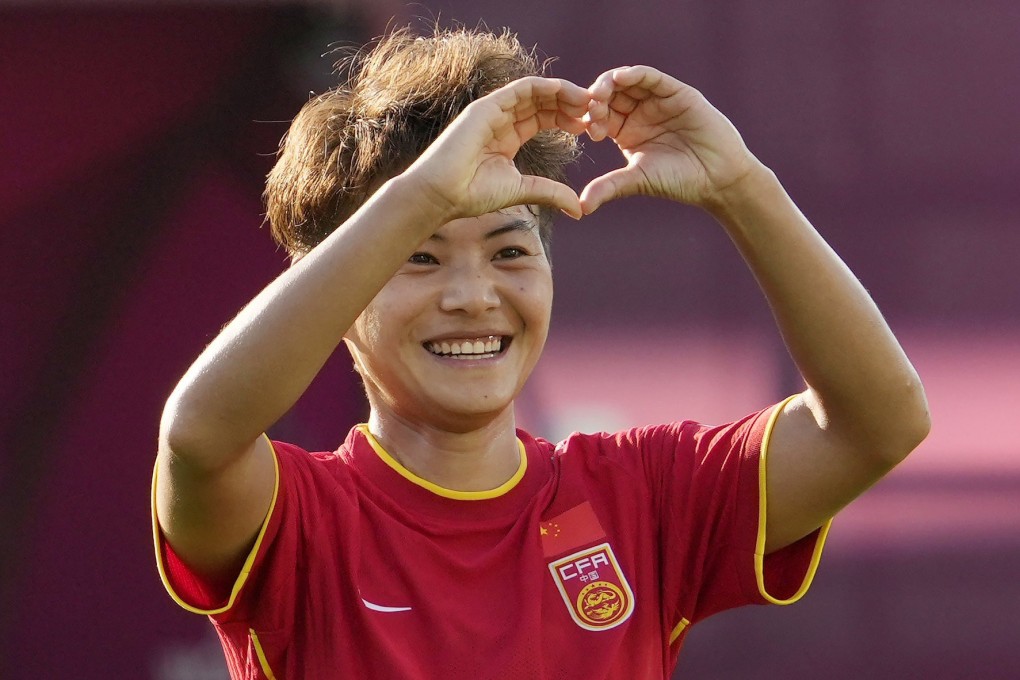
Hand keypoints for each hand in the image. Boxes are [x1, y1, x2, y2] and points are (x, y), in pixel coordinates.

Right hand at [404, 76, 589, 219]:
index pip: (543, 118)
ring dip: (563, 93)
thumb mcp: (522, 190)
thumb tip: (579, 210)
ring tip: (587, 101)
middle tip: (595, 111)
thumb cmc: (473, 195)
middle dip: (570, 104)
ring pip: (534, 92)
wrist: (442, 195)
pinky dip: (545, 87)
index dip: (568, 119)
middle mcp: (501, 120)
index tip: (590, 127)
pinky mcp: (486, 108)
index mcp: (508, 137)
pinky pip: (520, 88)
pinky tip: (565, 92)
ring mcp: (492, 111)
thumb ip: (551, 193)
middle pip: (542, 102)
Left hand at [580, 66, 761, 213]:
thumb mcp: (638, 180)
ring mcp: (657, 100)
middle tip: (590, 109)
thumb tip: (581, 207)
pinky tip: (620, 78)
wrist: (717, 178)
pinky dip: (635, 74)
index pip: (601, 116)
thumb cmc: (678, 181)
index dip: (591, 119)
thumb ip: (609, 187)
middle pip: (610, 95)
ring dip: (610, 84)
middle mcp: (639, 113)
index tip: (589, 131)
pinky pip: (651, 77)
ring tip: (599, 94)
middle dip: (596, 99)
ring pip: (627, 82)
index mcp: (625, 131)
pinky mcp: (675, 92)